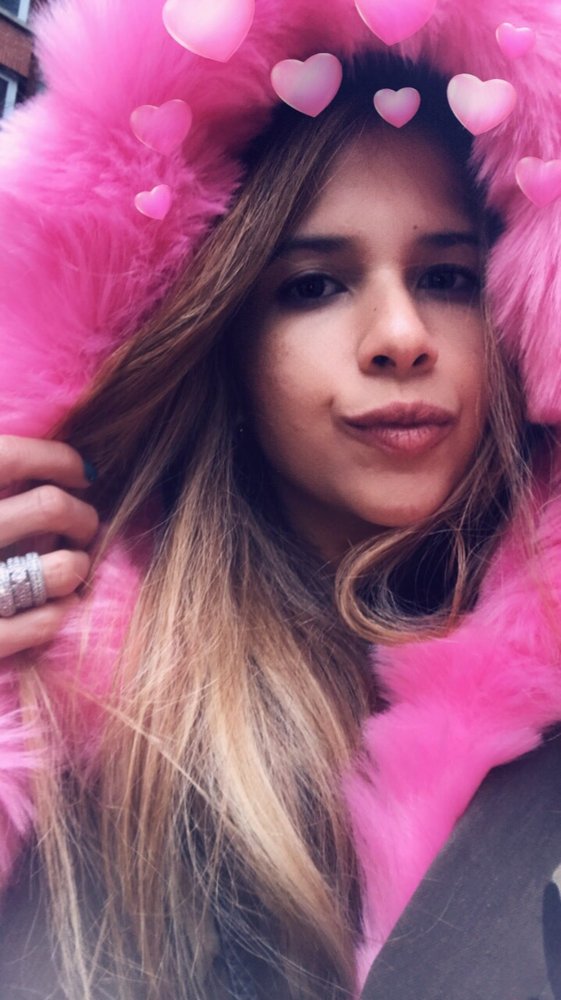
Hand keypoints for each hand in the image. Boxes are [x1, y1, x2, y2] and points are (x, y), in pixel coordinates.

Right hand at [0, 436, 98, 658]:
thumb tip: (60, 467)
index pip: (10, 458)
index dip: (58, 459)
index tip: (80, 473)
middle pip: (50, 507)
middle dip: (81, 515)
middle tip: (82, 525)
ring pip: (60, 567)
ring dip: (77, 564)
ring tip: (70, 565)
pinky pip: (44, 622)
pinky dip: (60, 611)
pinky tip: (55, 605)